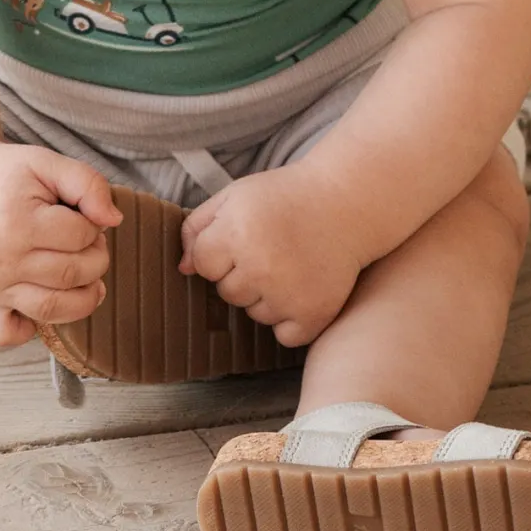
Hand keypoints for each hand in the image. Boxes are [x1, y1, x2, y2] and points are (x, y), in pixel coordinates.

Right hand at [0, 139, 120, 346]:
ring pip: (50, 309)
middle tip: (87, 241)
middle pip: (72, 274)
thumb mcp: (47, 162)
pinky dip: (28, 329)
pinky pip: (5, 334)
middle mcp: (0, 260)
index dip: (94, 224)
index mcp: (17, 222)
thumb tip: (114, 220)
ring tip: (84, 276)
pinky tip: (42, 303)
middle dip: (95, 257)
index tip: (85, 216)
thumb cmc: (5, 173)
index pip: (81, 236)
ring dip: (82, 296)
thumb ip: (87, 183)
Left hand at [178, 167, 362, 346]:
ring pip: (255, 314)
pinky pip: (284, 335)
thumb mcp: (236, 195)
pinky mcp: (313, 314)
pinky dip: (292, 320)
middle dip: (243, 273)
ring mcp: (288, 294)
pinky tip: (304, 288)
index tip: (245, 236)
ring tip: (292, 264)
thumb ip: (199, 227)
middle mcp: (260, 266)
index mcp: (237, 232)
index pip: (204, 265)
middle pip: (228, 292)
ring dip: (268, 296)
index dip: (221, 251)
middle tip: (273, 248)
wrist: (347, 202)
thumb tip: (184, 269)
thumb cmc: (286, 197)